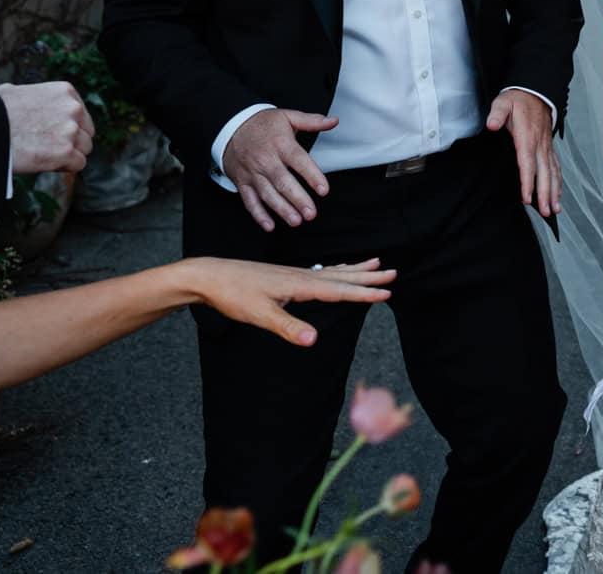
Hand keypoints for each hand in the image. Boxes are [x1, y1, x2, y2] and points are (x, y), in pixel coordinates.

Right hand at [0, 81, 94, 173]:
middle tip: (51, 148)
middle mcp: (73, 108)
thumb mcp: (15, 92)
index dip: (70, 127)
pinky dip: (66, 167)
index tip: (54, 134)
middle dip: (72, 141)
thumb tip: (25, 98)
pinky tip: (48, 164)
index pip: (80, 114)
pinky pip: (78, 164)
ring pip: (84, 149)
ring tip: (45, 156)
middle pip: (86, 132)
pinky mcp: (66, 151)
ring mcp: (71, 130)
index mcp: (65, 91)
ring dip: (69, 155)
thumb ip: (32, 96)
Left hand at [180, 256, 394, 347]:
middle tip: (392, 272)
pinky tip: (338, 269)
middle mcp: (300, 276)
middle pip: (341, 276)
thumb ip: (288, 327)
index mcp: (299, 284)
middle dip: (367, 275)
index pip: (339, 289)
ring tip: (375, 262)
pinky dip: (336, 270)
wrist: (210, 276)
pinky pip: (320, 272)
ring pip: (332, 272)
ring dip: (356, 269)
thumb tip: (314, 340)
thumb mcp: (259, 315)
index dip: (364, 292)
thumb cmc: (232, 294)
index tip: (387, 292)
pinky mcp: (285, 276)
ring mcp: (293, 274)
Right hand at [222, 107, 336, 232]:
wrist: (230, 126)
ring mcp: (253, 173)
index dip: (312, 175)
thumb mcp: (287, 116)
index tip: (323, 190)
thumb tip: (333, 121)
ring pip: (267, 194)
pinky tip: (269, 225)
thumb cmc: (262, 124)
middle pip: (283, 182)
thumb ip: (312, 121)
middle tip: (311, 213)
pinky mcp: (242, 182)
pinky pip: (249, 200)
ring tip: (296, 221)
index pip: (299, 161)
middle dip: (297, 199)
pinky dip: (258, 214)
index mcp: (281, 144)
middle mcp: (266, 160)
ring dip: (281, 209)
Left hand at [487, 88, 560, 217]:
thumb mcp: (504, 102)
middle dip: (546, 194)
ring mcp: (546, 147)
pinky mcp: (548, 148)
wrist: (536, 91)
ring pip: (553, 173)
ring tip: (554, 209)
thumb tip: (492, 125)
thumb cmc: (518, 99)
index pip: (527, 163)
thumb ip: (497, 114)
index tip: (527, 198)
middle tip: (545, 212)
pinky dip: (558, 182)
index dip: (528, 182)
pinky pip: (556, 167)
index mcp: (527, 137)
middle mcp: (540, 145)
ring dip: (554, 192)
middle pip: (544, 173)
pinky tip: (558, 194)